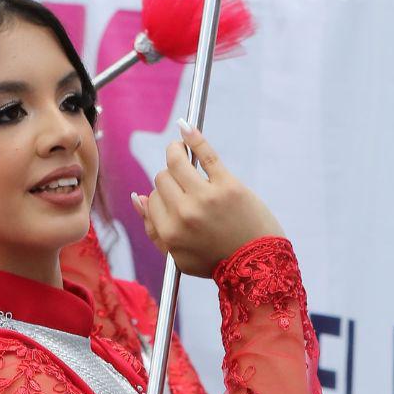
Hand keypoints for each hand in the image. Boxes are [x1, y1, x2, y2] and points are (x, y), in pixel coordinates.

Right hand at [131, 121, 283, 277]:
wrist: (258, 266)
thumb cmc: (218, 262)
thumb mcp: (178, 257)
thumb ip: (154, 231)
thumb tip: (136, 198)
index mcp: (170, 232)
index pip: (152, 199)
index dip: (161, 196)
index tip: (175, 197)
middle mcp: (184, 213)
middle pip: (162, 179)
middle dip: (170, 178)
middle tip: (182, 180)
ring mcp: (206, 197)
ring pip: (177, 162)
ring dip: (175, 152)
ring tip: (178, 149)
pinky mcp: (228, 185)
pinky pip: (205, 154)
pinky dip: (193, 138)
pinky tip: (186, 128)